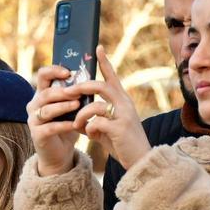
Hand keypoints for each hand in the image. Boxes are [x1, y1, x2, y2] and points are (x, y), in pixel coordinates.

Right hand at [28, 64, 86, 175]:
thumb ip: (75, 94)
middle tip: (78, 91)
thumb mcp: (72, 108)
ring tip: (77, 104)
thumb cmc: (67, 125)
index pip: (43, 75)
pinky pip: (50, 127)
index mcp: (42, 94)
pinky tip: (75, 124)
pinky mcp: (37, 135)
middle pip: (45, 93)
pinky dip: (63, 125)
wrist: (60, 153)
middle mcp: (34, 105)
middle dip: (62, 91)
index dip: (54, 70)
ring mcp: (33, 120)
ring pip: (46, 109)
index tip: (69, 72)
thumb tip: (90, 78)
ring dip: (63, 106)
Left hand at [68, 47, 150, 170]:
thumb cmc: (123, 144)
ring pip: (94, 105)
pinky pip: (95, 123)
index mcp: (123, 101)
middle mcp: (125, 104)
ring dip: (80, 115)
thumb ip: (97, 119)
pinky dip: (88, 129)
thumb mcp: (109, 128)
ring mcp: (123, 115)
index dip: (105, 62)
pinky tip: (90, 136)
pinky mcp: (119, 129)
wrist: (141, 162)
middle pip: (99, 85)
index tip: (97, 48)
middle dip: (80, 88)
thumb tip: (79, 117)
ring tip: (77, 125)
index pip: (112, 77)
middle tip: (67, 92)